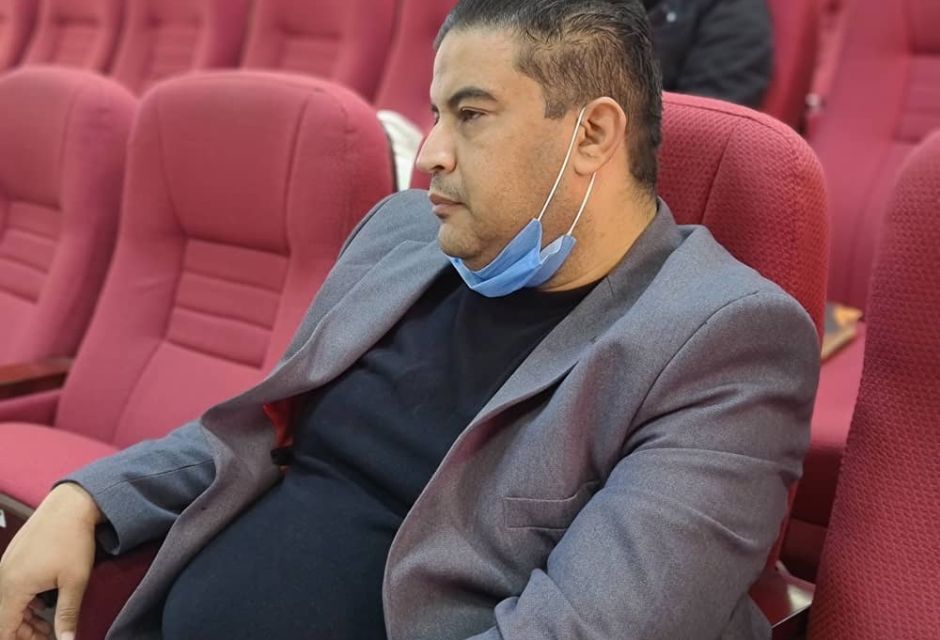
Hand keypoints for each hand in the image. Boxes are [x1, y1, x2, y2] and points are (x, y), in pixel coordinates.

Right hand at [0, 484, 102, 639]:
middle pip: (3, 618)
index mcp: (13, 587)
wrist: (72, 504)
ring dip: (23, 618)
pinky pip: (10, 588)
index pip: (3, 629)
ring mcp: (6, 566)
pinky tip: (41, 604)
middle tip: (47, 634)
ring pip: (6, 603)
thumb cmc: (73, 540)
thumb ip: (67, 615)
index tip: (40, 639)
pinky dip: (23, 601)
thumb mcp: (75, 581)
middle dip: (22, 632)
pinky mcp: (13, 558)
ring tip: (46, 624)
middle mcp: (3, 577)